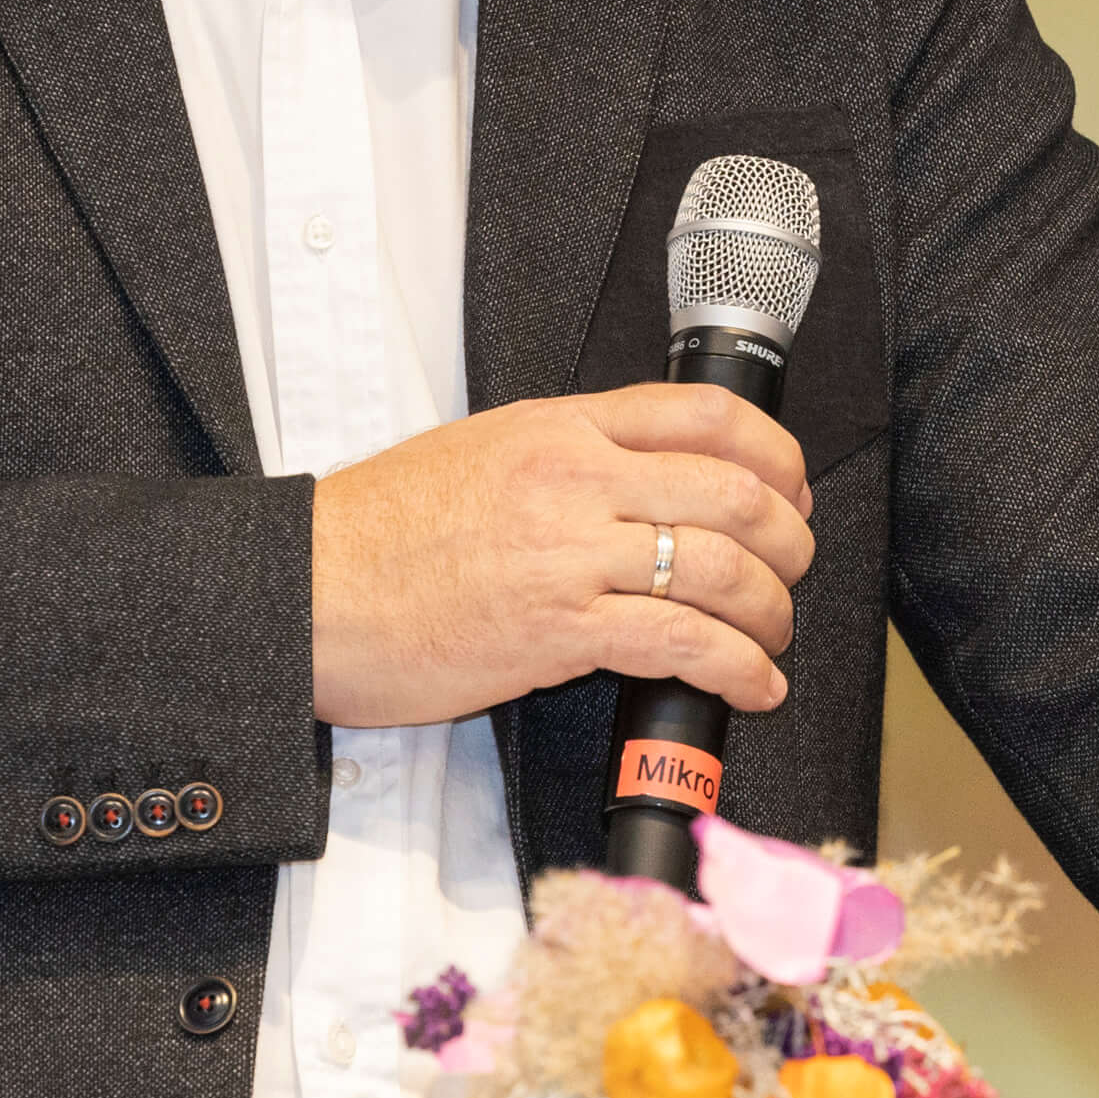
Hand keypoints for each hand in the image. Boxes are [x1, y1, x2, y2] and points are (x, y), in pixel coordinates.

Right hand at [307, 385, 816, 728]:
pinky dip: (739, 667)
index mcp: (560, 427)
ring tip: (773, 635)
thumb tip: (647, 476)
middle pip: (735, 492)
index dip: (775, 453)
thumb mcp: (482, 451)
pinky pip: (683, 643)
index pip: (704, 414)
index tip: (792, 487)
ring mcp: (569, 553)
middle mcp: (575, 479)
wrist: (305, 593)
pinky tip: (753, 683)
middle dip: (789, 538)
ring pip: (722, 569)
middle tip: (793, 567)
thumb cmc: (378, 532)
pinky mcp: (558, 630)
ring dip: (772, 610)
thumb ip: (569, 454)